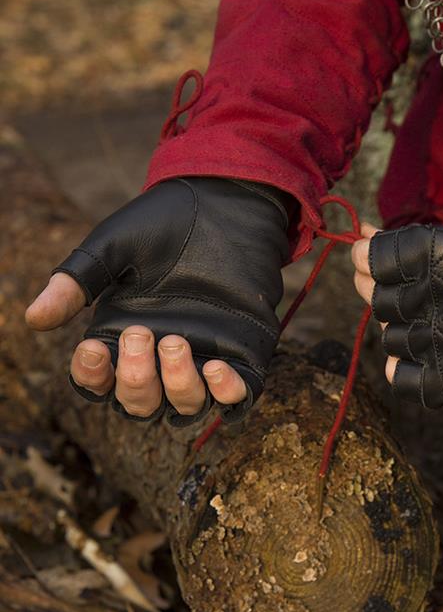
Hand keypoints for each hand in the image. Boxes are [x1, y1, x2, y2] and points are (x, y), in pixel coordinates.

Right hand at [26, 177, 288, 424]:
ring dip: (177, 386)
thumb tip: (33, 319)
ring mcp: (201, 360)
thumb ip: (77, 283)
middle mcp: (159, 359)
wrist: (220, 204)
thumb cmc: (162, 225)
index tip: (93, 347)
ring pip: (184, 407)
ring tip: (176, 342)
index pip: (99, 381)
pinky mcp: (240, 355)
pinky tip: (216, 369)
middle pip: (139, 403)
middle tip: (140, 332)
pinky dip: (227, 393)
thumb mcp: (114, 249)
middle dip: (136, 378)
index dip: (92, 375)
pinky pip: (236, 397)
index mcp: (120, 338)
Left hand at [353, 219, 442, 407]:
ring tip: (431, 317)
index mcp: (442, 256)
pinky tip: (423, 351)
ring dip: (399, 325)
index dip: (365, 254)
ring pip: (388, 335)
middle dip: (377, 288)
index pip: (375, 257)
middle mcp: (436, 300)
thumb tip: (362, 234)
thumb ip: (411, 238)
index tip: (365, 252)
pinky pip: (399, 376)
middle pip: (377, 297)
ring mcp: (441, 343)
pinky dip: (403, 365)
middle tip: (392, 285)